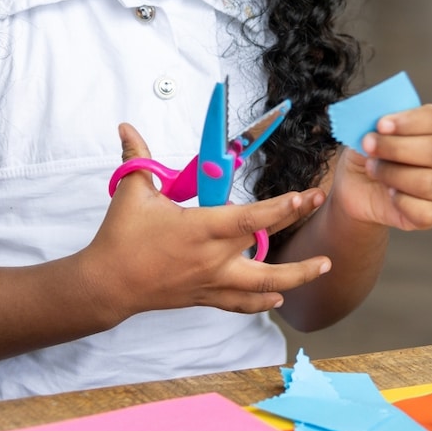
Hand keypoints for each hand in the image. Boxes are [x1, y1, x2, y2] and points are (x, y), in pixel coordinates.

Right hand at [78, 124, 330, 320]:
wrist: (108, 285)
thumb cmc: (121, 239)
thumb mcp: (132, 192)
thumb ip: (136, 156)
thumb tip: (126, 127)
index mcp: (200, 229)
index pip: (247, 219)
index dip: (277, 209)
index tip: (301, 197)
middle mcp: (213, 258)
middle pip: (266, 245)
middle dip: (296, 222)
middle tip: (318, 200)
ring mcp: (213, 281)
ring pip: (264, 285)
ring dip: (297, 276)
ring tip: (323, 265)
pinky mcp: (207, 296)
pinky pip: (242, 303)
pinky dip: (263, 301)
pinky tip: (280, 296)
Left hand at [327, 103, 431, 231]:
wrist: (357, 187)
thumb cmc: (369, 152)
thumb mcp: (367, 130)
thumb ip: (376, 122)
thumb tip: (378, 125)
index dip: (408, 122)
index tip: (380, 125)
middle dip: (395, 148)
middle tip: (368, 145)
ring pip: (427, 182)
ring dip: (391, 174)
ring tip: (372, 169)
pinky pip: (423, 211)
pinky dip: (400, 201)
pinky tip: (388, 193)